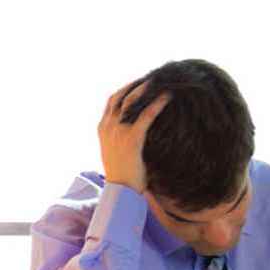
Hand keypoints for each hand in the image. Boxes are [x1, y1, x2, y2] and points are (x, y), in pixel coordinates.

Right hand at [97, 78, 171, 193]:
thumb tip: (134, 131)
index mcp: (102, 128)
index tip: (138, 83)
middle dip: (137, 84)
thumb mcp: (116, 153)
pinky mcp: (131, 138)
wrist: (120, 191)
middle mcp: (108, 126)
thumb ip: (120, 139)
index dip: (125, 89)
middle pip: (122, 95)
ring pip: (132, 100)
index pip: (112, 100)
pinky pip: (146, 115)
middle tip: (153, 78)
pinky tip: (167, 97)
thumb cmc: (122, 177)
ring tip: (160, 82)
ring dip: (146, 88)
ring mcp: (118, 131)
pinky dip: (157, 104)